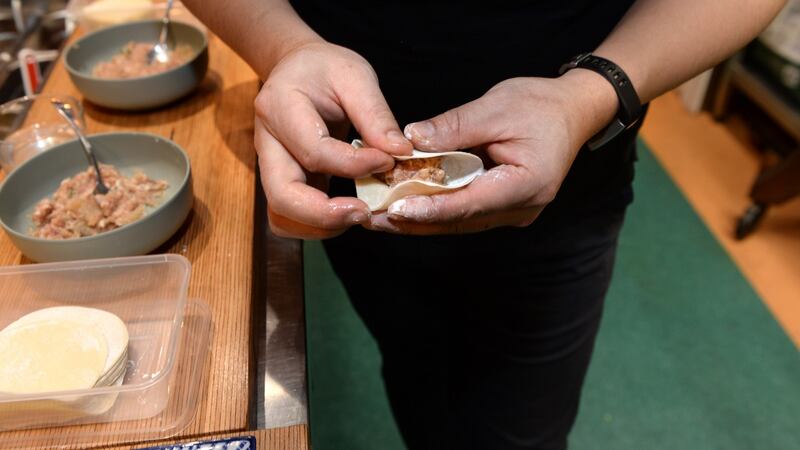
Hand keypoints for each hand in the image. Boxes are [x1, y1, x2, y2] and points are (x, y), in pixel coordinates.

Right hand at [254, 42, 412, 238]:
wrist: (297, 69)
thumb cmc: (325, 69)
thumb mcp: (355, 76)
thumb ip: (376, 115)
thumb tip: (400, 153)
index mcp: (279, 107)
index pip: (315, 151)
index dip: (354, 165)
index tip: (389, 161)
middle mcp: (266, 142)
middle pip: (282, 196)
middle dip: (325, 214)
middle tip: (365, 212)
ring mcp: (270, 167)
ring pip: (281, 216)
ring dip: (319, 226)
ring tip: (358, 213)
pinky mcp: (282, 181)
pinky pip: (289, 218)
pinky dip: (315, 226)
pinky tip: (346, 211)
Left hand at [366, 70, 618, 234]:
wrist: (573, 112)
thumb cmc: (540, 105)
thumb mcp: (496, 107)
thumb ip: (454, 128)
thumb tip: (411, 141)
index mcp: (527, 184)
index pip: (470, 204)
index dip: (430, 209)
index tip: (395, 211)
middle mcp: (522, 208)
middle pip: (460, 221)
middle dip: (415, 221)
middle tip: (372, 219)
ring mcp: (514, 212)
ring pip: (459, 222)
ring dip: (420, 220)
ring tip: (379, 218)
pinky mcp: (504, 207)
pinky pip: (465, 213)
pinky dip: (435, 210)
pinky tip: (405, 207)